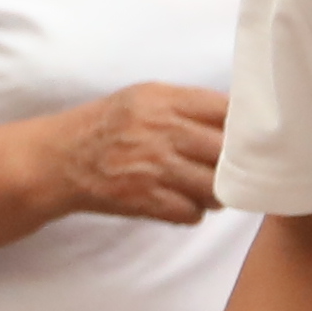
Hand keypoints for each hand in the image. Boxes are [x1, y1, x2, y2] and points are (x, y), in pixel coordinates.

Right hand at [38, 84, 233, 227]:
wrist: (60, 159)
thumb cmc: (107, 126)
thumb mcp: (144, 98)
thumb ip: (187, 104)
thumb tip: (238, 119)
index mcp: (163, 100)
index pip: (225, 110)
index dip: (244, 127)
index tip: (251, 137)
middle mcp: (160, 130)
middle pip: (225, 152)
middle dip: (234, 165)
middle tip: (233, 169)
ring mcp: (154, 167)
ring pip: (214, 188)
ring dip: (216, 193)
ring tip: (205, 188)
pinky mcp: (145, 199)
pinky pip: (191, 213)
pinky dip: (191, 211)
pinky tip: (180, 201)